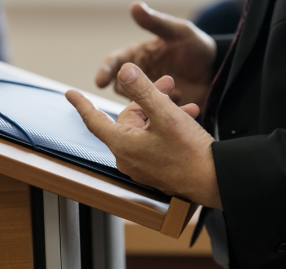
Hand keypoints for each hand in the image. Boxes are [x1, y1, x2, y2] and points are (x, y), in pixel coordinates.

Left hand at [68, 63, 222, 208]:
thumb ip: (142, 90)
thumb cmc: (190, 151)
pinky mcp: (156, 170)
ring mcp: (142, 166)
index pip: (94, 120)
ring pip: (145, 129)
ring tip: (187, 105)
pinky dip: (167, 128)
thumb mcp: (165, 114)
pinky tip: (188, 119)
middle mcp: (127, 158)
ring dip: (163, 112)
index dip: (82, 103)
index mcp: (122, 145)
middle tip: (170, 85)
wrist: (214, 181)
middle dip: (148, 99)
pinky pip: (154, 142)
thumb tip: (124, 71)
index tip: (70, 93)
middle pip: (129, 119)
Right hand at [95, 2, 216, 107]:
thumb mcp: (179, 32)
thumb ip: (157, 23)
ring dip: (150, 102)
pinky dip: (165, 113)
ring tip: (174, 94)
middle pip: (121, 88)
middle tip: (151, 88)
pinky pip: (155, 117)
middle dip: (132, 90)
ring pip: (137, 106)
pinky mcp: (159, 113)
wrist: (215, 72)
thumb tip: (135, 6)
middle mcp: (137, 78)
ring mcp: (147, 97)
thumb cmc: (195, 47)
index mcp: (135, 56)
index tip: (100, 82)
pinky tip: (183, 103)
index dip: (105, 71)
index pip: (113, 63)